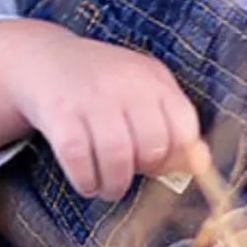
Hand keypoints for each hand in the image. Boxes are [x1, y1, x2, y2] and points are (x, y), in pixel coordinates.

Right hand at [0, 18, 209, 199]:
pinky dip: (86, 181)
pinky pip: (79, 160)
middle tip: (130, 173)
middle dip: (143, 172)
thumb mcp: (142, 89)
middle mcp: (124, 84)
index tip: (159, 162)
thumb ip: (172, 122)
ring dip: (114, 185)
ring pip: (117, 158)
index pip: (183, 127)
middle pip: (151, 146)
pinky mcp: (60, 113)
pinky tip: (86, 181)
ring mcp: (90, 97)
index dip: (177, 156)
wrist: (44, 59)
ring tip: (108, 187)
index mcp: (151, 78)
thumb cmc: (103, 84)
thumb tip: (202, 164)